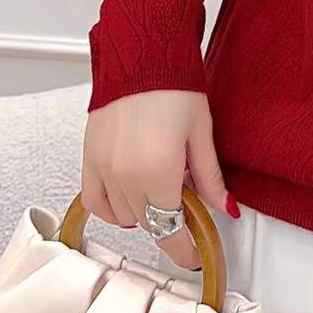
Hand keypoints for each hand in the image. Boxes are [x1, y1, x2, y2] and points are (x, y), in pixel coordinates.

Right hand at [81, 87, 237, 270]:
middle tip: (186, 207)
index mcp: (158, 172)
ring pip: (122, 217)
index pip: (170, 231)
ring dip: (142, 213)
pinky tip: (129, 195)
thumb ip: (210, 176)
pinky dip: (110, 207)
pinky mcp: (89, 157)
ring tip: (160, 188)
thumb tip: (224, 207)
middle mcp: (126, 176)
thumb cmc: (173, 85)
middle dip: (169, 224)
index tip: (194, 257)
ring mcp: (103, 168)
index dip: (184, 251)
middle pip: (148, 224)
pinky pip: (94, 201)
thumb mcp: (201, 132)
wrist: (140, 54)